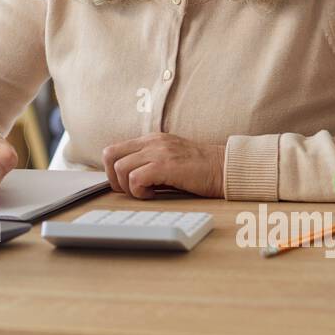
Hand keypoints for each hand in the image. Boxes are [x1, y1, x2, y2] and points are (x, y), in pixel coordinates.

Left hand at [101, 133, 225, 198]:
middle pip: (110, 156)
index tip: (124, 185)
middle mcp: (151, 142)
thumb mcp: (168, 159)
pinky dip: (139, 191)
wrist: (224, 168)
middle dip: (114, 179)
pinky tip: (154, 194)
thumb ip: (148, 163)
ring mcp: (158, 152)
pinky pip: (135, 178)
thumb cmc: (199, 169)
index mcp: (150, 140)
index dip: (111, 171)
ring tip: (147, 192)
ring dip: (128, 187)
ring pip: (120, 168)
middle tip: (131, 191)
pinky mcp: (166, 165)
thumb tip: (125, 180)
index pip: (113, 150)